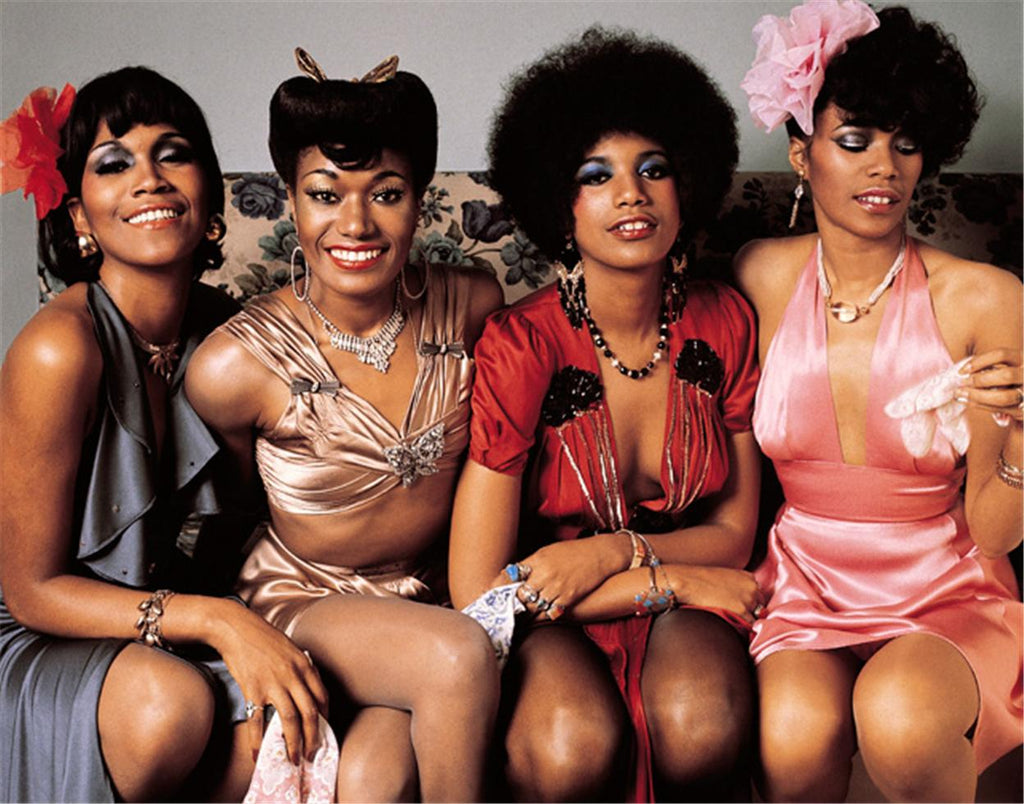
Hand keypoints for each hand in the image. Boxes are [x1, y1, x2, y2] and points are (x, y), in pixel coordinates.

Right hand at [209, 601, 328, 764]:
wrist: (235, 628)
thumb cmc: (262, 637)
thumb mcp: (290, 648)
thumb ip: (300, 668)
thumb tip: (307, 688)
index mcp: (304, 664)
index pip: (322, 696)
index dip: (326, 717)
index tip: (324, 730)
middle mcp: (292, 675)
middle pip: (310, 713)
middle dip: (314, 738)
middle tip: (313, 754)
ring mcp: (273, 684)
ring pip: (290, 720)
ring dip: (294, 744)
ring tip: (294, 759)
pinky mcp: (252, 691)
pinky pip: (259, 722)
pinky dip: (259, 741)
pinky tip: (259, 754)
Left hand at [509, 533, 628, 617]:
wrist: (600, 554)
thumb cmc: (573, 551)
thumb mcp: (548, 552)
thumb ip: (531, 564)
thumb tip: (514, 576)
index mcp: (538, 559)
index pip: (511, 575)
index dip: (497, 586)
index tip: (488, 593)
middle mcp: (545, 574)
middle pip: (519, 594)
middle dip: (507, 603)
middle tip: (498, 610)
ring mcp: (557, 587)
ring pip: (531, 607)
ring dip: (521, 614)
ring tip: (513, 618)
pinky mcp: (568, 598)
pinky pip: (548, 613)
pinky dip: (539, 617)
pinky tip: (532, 619)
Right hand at [668, 565, 764, 624]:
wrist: (689, 581)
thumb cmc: (700, 579)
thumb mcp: (724, 576)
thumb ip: (736, 587)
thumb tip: (740, 603)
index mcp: (748, 577)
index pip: (757, 594)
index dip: (748, 602)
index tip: (737, 606)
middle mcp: (752, 587)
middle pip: (759, 606)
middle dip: (749, 611)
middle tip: (732, 613)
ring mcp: (749, 599)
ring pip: (755, 616)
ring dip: (745, 619)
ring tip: (728, 618)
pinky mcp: (742, 611)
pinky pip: (749, 625)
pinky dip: (742, 627)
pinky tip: (729, 623)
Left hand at [958, 349, 1022, 425]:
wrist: (1023, 398)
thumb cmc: (1010, 380)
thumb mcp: (1006, 366)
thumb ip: (992, 367)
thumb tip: (963, 372)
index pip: (1002, 355)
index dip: (979, 362)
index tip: (961, 371)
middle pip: (1006, 375)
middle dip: (979, 380)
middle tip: (961, 383)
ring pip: (1003, 397)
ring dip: (977, 396)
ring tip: (959, 394)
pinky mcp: (1023, 411)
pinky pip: (1001, 410)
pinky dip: (981, 406)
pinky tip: (966, 402)